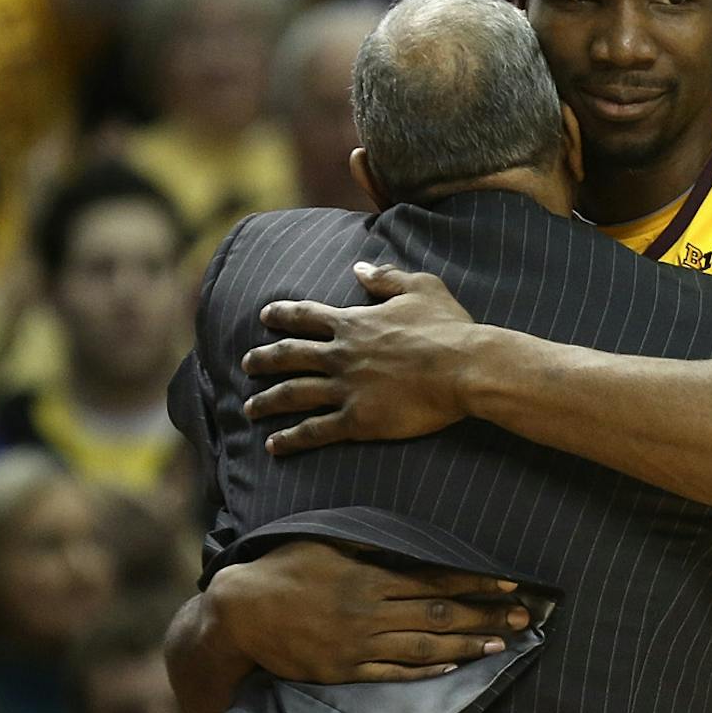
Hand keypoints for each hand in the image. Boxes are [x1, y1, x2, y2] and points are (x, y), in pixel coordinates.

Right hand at [209, 539, 528, 682]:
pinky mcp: (344, 671)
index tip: (509, 584)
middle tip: (523, 619)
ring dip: (466, 646)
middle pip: (439, 616)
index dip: (476, 584)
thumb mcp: (326, 542)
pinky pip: (393, 672)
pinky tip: (452, 666)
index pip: (436, 582)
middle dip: (485, 616)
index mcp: (370, 578)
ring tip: (499, 645)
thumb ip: (368, 542)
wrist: (239, 615)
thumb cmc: (282, 569)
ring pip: (424, 647)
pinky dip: (425, 670)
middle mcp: (370, 613)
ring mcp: (358, 646)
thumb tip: (404, 536)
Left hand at [241, 262, 480, 454]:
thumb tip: (360, 268)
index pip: (307, 316)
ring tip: (250, 408)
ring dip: (267, 401)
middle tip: (246, 364)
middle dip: (263, 359)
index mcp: (355, 323)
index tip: (266, 315)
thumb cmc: (449, 327)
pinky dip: (291, 438)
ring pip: (293, 394)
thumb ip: (387, 277)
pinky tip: (273, 444)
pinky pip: (314, 431)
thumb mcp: (422, 288)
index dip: (283, 314)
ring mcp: (345, 388)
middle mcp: (341, 355)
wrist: (465, 368)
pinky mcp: (358, 420)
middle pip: (289, 356)